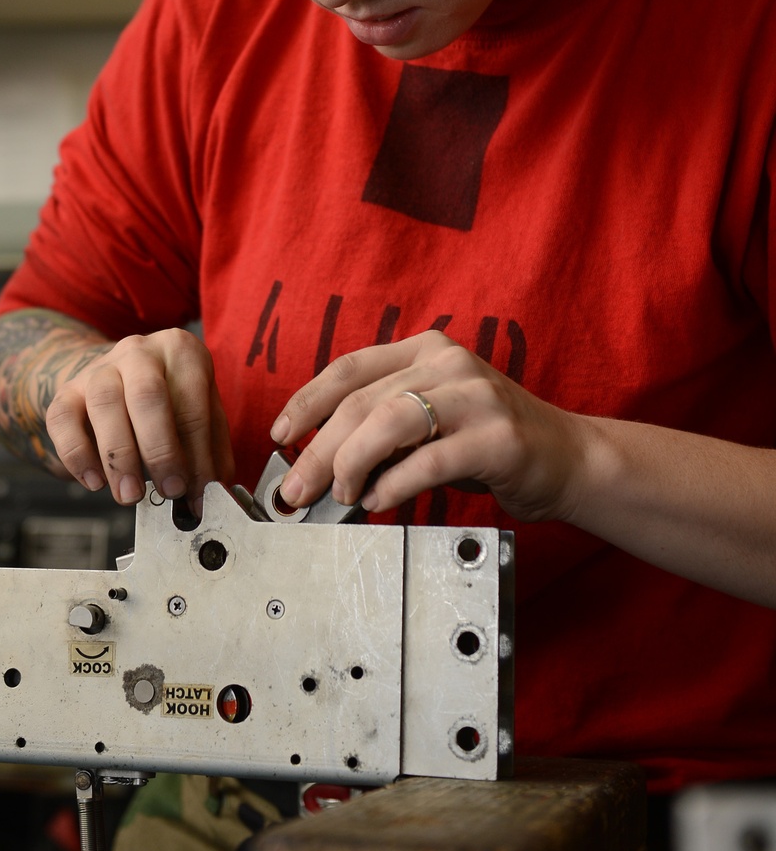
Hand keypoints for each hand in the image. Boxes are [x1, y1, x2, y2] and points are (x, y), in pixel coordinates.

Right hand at [44, 328, 234, 508]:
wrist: (119, 376)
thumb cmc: (169, 398)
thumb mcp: (202, 412)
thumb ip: (211, 451)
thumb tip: (214, 491)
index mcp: (181, 351)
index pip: (193, 405)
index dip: (198, 454)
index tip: (196, 490)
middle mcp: (139, 351)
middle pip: (147, 395)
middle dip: (160, 450)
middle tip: (169, 490)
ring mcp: (100, 367)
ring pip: (104, 403)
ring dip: (119, 456)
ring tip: (131, 494)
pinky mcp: (67, 390)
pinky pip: (63, 419)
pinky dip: (77, 454)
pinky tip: (94, 480)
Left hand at [270, 329, 587, 520]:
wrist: (570, 458)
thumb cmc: (492, 442)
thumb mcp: (435, 418)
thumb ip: (385, 426)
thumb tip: (320, 461)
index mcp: (427, 350)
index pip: (350, 368)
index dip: (307, 401)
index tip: (280, 435)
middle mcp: (449, 363)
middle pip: (362, 401)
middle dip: (318, 449)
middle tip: (296, 488)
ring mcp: (476, 396)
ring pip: (389, 421)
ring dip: (351, 463)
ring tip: (340, 494)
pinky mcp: (497, 438)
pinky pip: (428, 460)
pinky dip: (393, 484)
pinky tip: (378, 501)